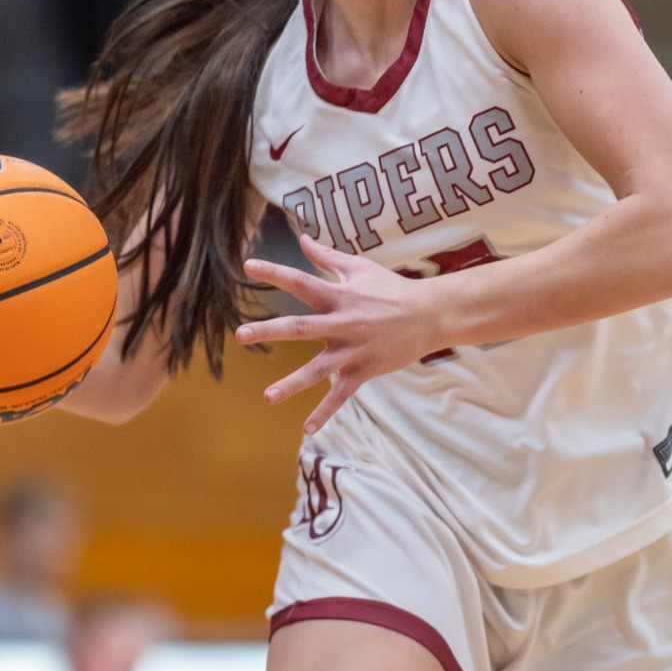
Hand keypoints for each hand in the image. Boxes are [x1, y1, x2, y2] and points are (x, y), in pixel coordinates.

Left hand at [236, 235, 446, 434]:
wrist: (430, 315)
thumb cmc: (392, 290)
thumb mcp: (361, 268)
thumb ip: (328, 257)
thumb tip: (303, 240)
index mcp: (339, 296)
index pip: (302, 282)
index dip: (275, 273)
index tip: (248, 266)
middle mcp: (343, 323)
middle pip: (301, 327)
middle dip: (270, 331)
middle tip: (241, 335)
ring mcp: (354, 349)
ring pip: (319, 369)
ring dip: (292, 384)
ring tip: (268, 397)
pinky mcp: (365, 370)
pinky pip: (341, 395)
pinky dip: (325, 412)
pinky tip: (306, 430)